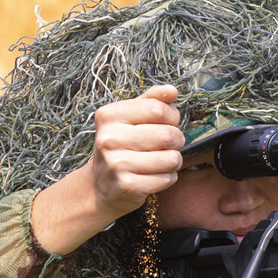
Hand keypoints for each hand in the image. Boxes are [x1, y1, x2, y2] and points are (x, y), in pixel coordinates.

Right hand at [32, 85, 182, 254]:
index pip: (158, 109)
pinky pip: (167, 179)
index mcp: (109, 116)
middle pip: (167, 135)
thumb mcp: (130, 118)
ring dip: (173, 161)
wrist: (100, 185)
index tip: (168, 123)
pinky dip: (168, 178)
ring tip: (160, 161)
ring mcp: (116, 164)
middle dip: (177, 140)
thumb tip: (172, 91)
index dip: (172, 116)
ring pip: (171, 159)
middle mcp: (109, 138)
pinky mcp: (127, 185)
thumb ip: (151, 100)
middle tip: (168, 145)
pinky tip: (154, 176)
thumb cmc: (121, 146)